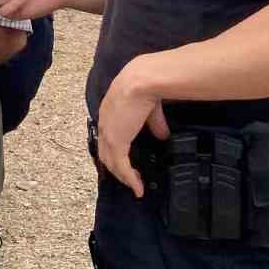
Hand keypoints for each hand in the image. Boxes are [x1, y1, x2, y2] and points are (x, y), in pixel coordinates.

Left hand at [95, 59, 168, 196]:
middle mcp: (104, 124)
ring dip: (123, 176)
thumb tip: (164, 136)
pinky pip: (121, 166)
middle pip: (106, 153)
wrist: (141, 80)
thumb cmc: (145, 86)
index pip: (108, 137)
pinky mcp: (117, 141)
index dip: (115, 150)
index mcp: (109, 113)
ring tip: (135, 186)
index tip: (126, 161)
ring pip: (111, 162)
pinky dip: (129, 179)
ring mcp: (109, 134)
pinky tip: (138, 188)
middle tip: (130, 179)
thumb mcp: (150, 109)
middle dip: (117, 168)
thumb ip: (154, 123)